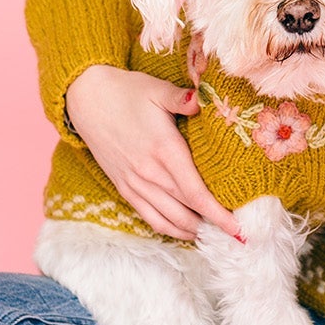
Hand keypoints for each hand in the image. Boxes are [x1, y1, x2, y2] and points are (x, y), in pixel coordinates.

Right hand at [63, 64, 244, 243]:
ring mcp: (135, 183)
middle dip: (213, 225)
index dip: (219, 215)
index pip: (196, 193)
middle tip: (236, 233)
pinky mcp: (124, 188)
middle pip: (187, 211)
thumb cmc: (126, 92)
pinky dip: (169, 229)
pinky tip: (186, 231)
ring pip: (169, 220)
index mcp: (164, 149)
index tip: (238, 229)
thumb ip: (184, 98)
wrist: (86, 99)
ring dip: (193, 231)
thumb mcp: (157, 89)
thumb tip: (206, 99)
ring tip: (215, 234)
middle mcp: (150, 172)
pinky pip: (149, 218)